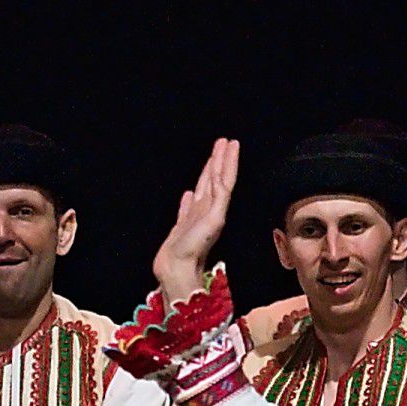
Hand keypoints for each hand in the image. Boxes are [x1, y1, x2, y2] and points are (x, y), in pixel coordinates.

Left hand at [152, 140, 238, 303]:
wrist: (176, 264)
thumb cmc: (177, 250)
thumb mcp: (180, 222)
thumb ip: (185, 208)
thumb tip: (187, 193)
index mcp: (202, 209)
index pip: (209, 183)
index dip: (213, 166)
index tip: (217, 150)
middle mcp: (210, 209)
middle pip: (217, 178)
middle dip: (222, 159)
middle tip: (228, 141)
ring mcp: (215, 212)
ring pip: (222, 179)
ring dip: (225, 161)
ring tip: (230, 144)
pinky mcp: (217, 216)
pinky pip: (222, 189)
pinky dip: (225, 174)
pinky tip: (225, 162)